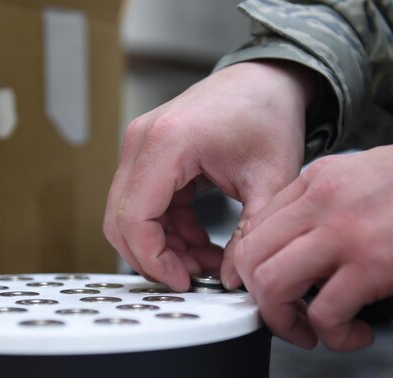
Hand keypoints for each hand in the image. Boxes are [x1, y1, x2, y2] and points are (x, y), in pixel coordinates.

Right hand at [103, 61, 316, 290]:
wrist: (265, 80)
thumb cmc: (268, 116)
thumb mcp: (272, 181)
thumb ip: (251, 234)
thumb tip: (231, 280)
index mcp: (167, 142)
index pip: (135, 218)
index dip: (154, 260)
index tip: (185, 282)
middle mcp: (141, 141)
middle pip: (121, 221)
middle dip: (154, 258)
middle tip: (193, 277)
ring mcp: (139, 146)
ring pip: (129, 216)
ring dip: (162, 246)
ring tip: (206, 260)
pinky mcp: (146, 155)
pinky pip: (143, 205)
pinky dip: (167, 230)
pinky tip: (200, 242)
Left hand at [235, 138, 392, 349]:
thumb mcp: (365, 175)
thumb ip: (327, 203)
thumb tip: (304, 243)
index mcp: (317, 180)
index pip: (255, 228)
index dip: (252, 269)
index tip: (266, 291)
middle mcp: (320, 203)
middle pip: (251, 258)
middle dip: (261, 300)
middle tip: (288, 317)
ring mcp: (343, 233)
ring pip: (273, 285)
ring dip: (285, 322)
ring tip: (313, 332)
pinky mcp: (373, 265)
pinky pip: (326, 314)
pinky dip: (334, 336)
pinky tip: (356, 334)